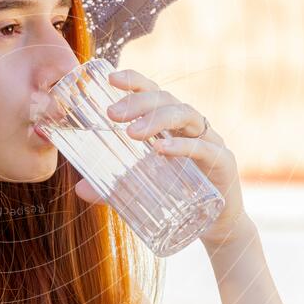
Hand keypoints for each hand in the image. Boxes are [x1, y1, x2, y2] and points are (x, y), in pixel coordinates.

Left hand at [73, 67, 251, 249]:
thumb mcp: (140, 189)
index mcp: (171, 125)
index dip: (135, 81)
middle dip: (139, 102)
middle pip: (167, 100)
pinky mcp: (224, 163)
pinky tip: (162, 150)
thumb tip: (80, 189)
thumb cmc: (178, 196)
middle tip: (112, 114)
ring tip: (132, 133)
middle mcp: (190, 127)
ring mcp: (209, 141)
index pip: (154, 93)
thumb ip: (111, 188)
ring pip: (186, 115)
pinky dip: (183, 146)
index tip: (111, 78)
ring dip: (158, 120)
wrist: (216, 225)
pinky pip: (204, 148)